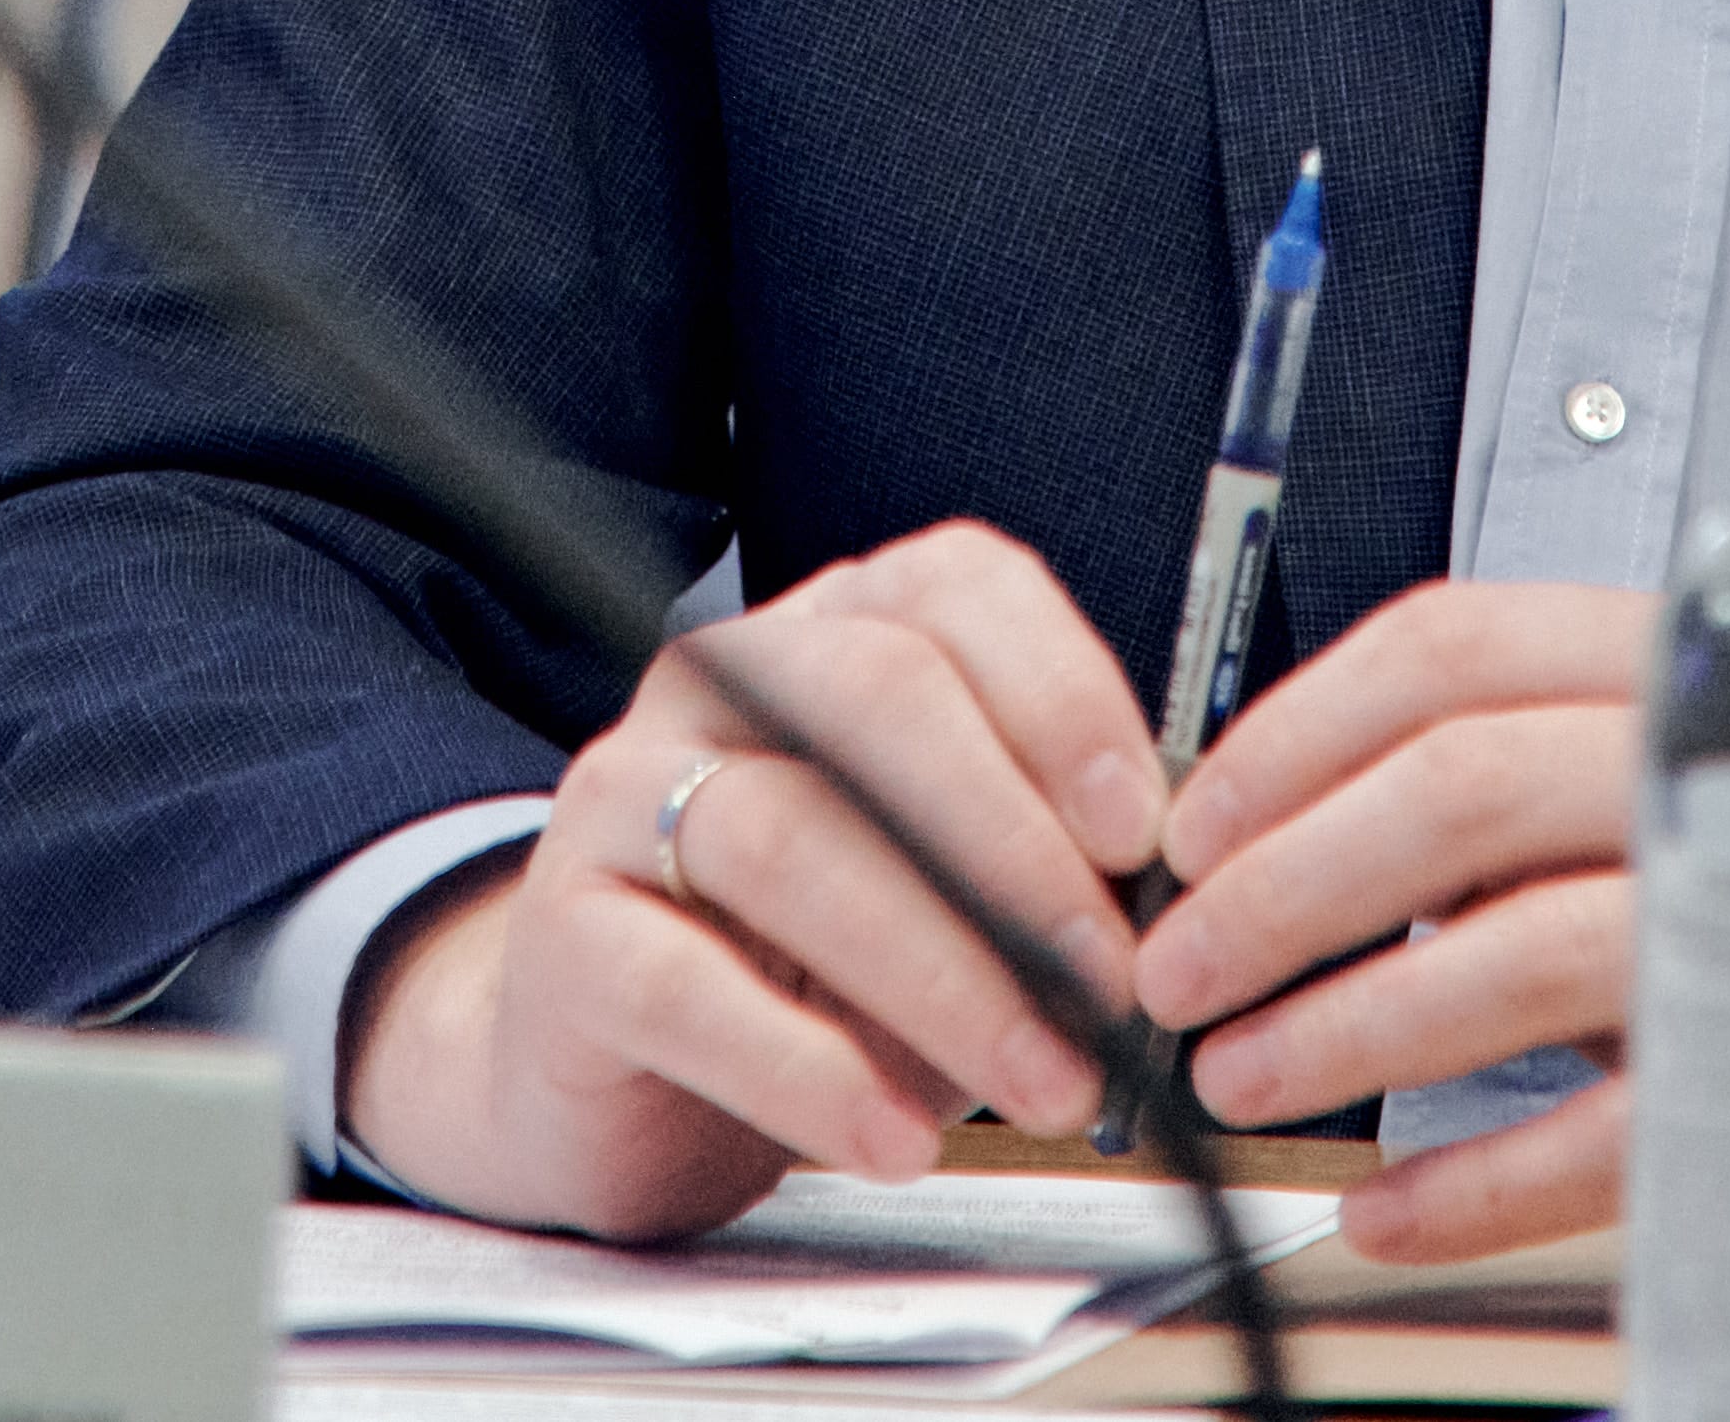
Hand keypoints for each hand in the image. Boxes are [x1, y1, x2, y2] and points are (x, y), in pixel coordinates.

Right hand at [339, 522, 1170, 1239]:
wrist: (619, 1070)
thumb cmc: (818, 964)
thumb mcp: (950, 892)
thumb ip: (1046, 871)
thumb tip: (1165, 919)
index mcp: (841, 629)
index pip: (958, 591)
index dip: (1062, 698)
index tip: (1143, 833)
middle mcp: (726, 682)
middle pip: (876, 697)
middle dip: (1015, 849)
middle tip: (1111, 986)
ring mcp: (626, 797)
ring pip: (787, 837)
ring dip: (940, 974)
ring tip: (1039, 1081)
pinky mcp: (564, 937)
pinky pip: (684, 987)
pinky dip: (811, 1074)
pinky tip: (896, 1138)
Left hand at [1130, 579, 1650, 1263]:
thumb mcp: (1682, 741)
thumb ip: (1527, 753)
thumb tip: (1291, 831)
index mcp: (1681, 657)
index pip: (1452, 649)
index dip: (1294, 738)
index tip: (1194, 827)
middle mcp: (1724, 766)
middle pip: (1459, 792)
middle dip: (1285, 890)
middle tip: (1183, 967)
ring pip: (1526, 951)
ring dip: (1352, 1027)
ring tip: (1248, 1076)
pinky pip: (1616, 1133)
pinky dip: (1479, 1183)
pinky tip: (1389, 1209)